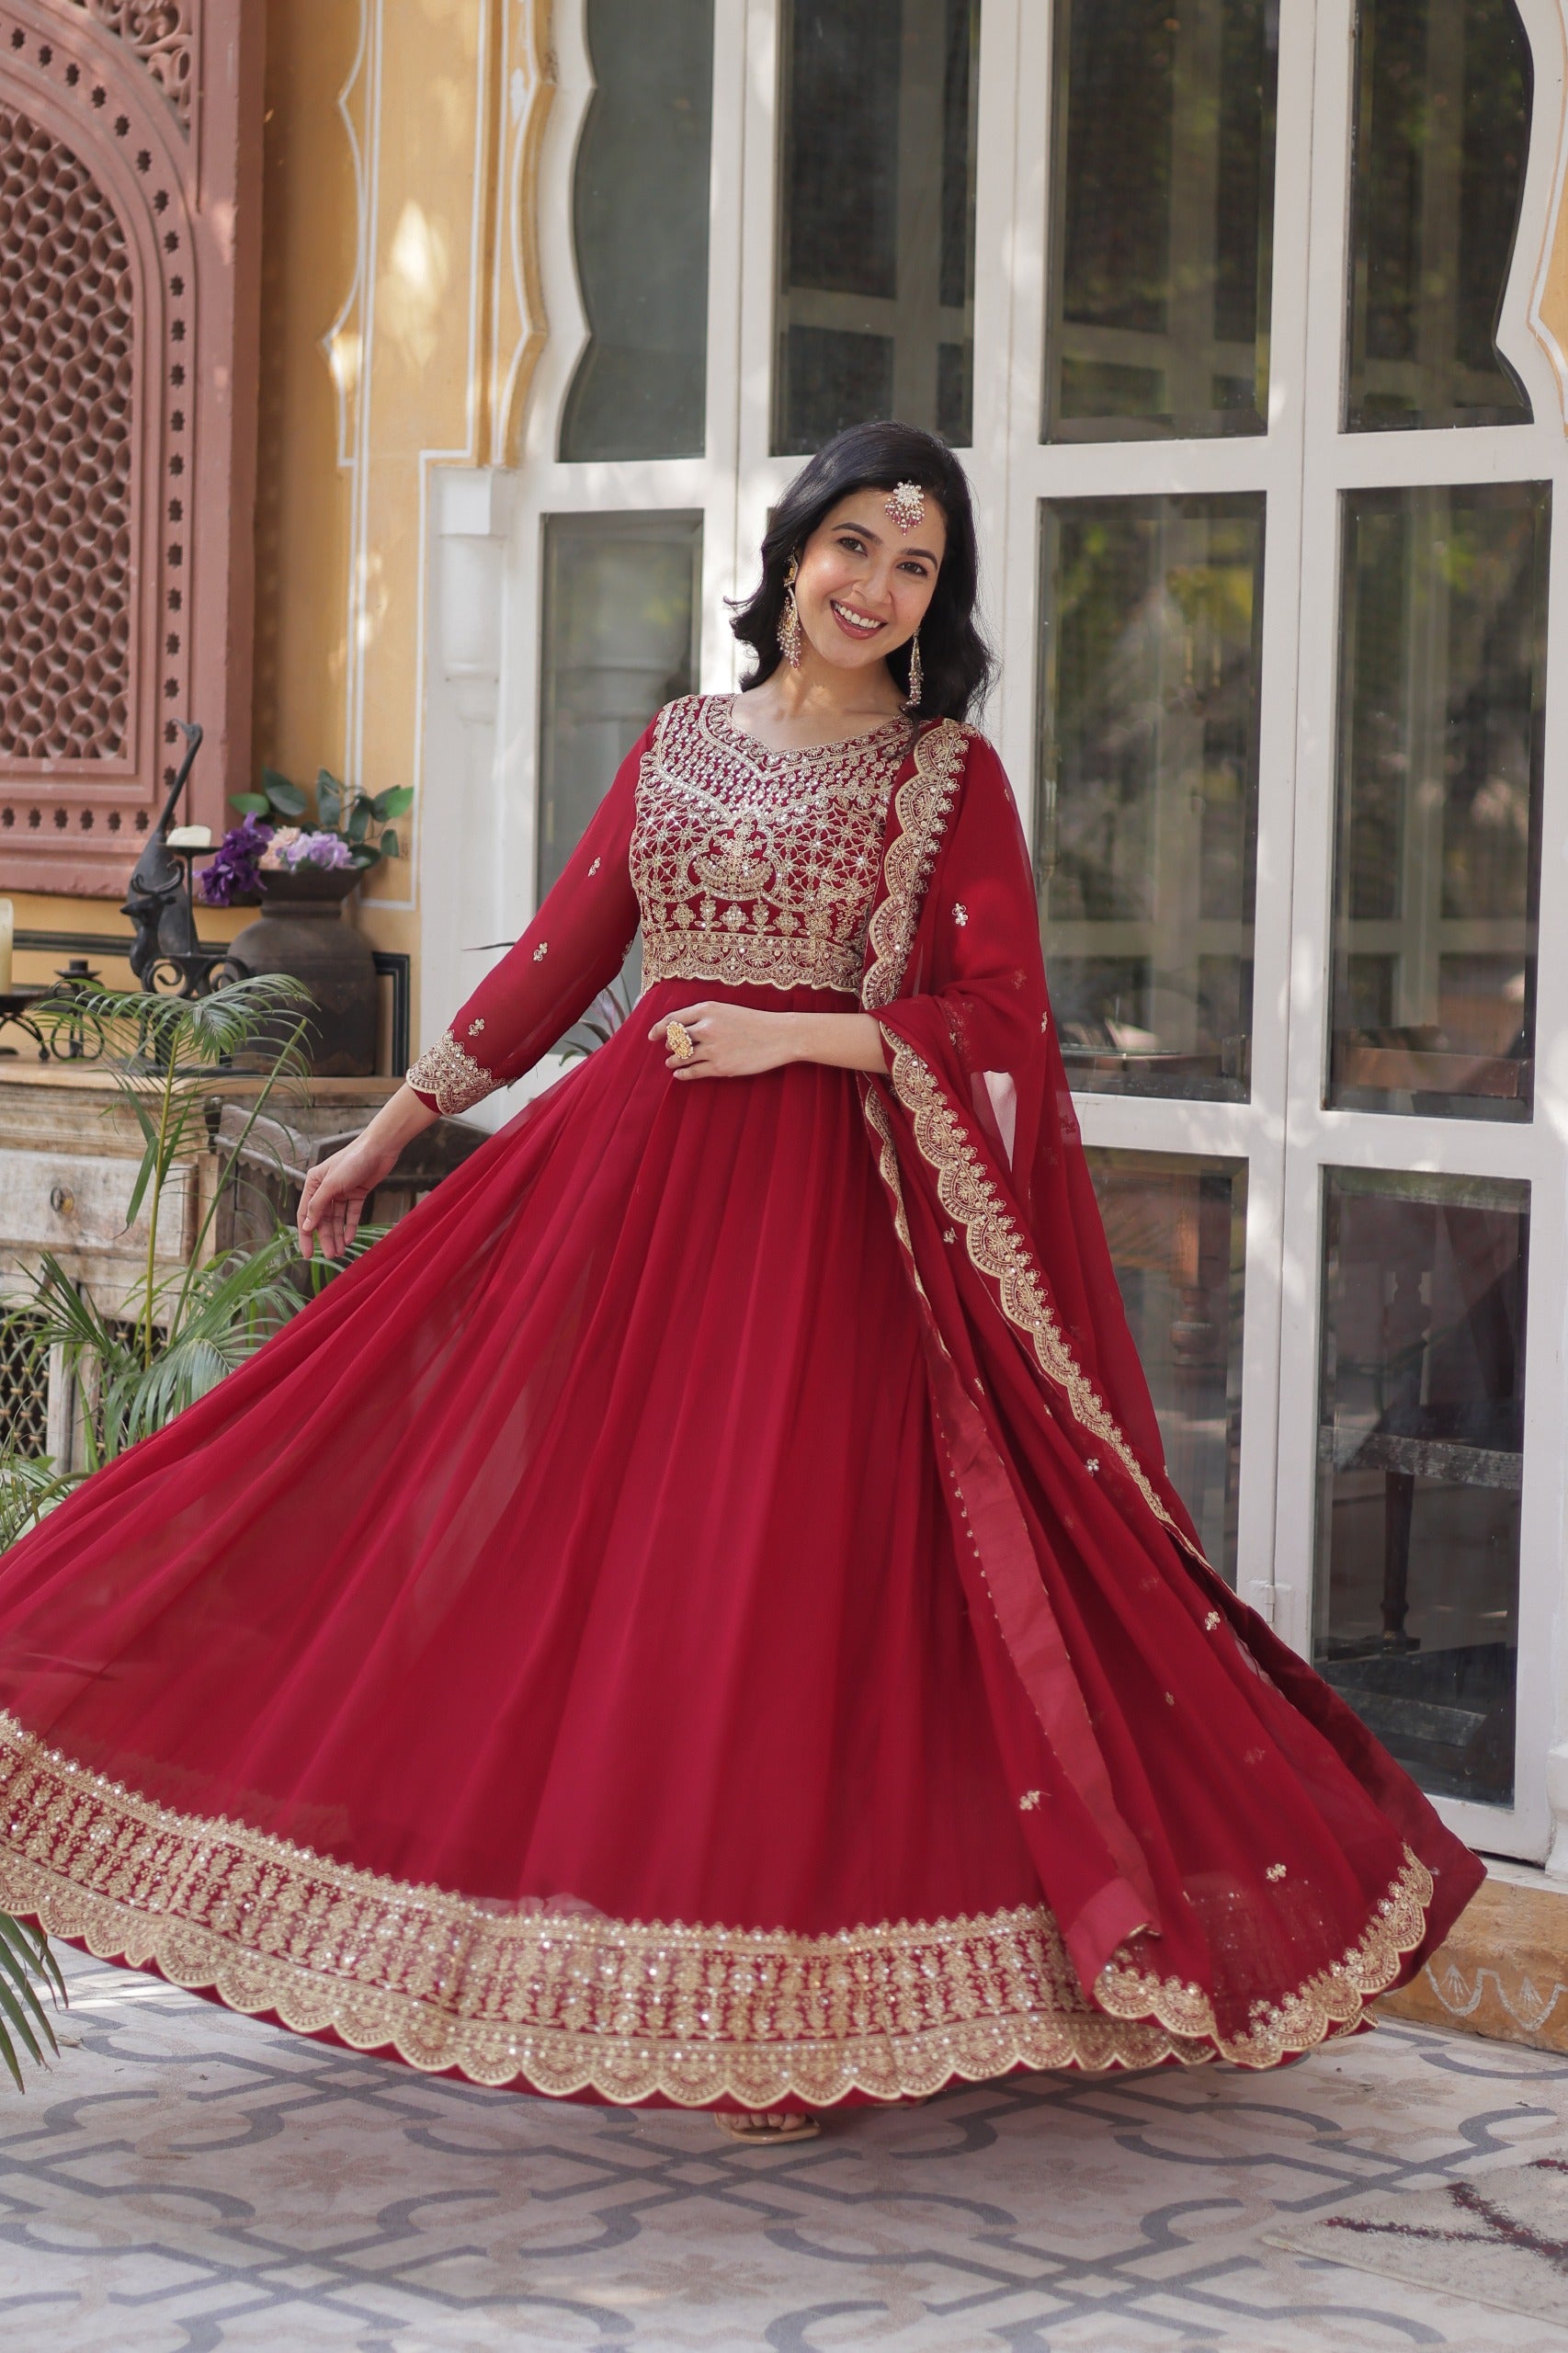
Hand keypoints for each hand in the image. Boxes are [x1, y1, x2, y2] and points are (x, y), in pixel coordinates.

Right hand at [296, 1132, 402, 1258]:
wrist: (380, 1148)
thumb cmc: (353, 1160)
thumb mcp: (332, 1184)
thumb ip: (319, 1205)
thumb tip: (307, 1226)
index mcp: (313, 1183)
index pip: (306, 1214)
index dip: (306, 1235)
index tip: (307, 1254)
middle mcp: (325, 1188)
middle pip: (323, 1219)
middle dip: (326, 1238)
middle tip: (330, 1256)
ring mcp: (342, 1191)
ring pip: (337, 1219)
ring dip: (338, 1235)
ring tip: (340, 1252)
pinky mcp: (357, 1193)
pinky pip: (351, 1214)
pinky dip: (350, 1226)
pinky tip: (350, 1239)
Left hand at [648, 1001, 797, 1080]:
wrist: (780, 1036)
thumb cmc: (755, 1022)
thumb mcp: (727, 1010)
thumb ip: (704, 1016)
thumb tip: (682, 1028)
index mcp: (707, 1009)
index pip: (672, 1019)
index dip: (658, 1028)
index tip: (652, 1035)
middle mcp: (706, 1028)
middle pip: (674, 1039)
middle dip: (669, 1046)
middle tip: (669, 1050)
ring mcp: (712, 1048)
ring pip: (681, 1057)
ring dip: (673, 1061)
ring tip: (672, 1063)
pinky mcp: (720, 1066)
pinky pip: (692, 1072)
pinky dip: (682, 1073)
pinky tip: (680, 1074)